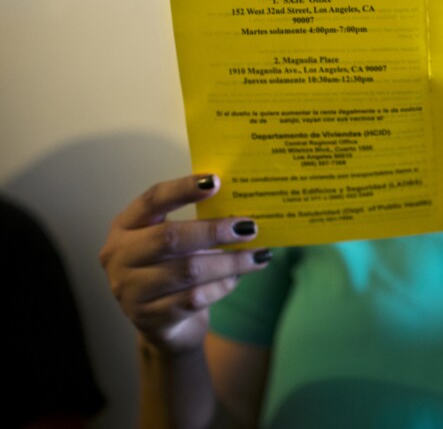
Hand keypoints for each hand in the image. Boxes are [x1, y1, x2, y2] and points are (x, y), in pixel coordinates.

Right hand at [99, 174, 270, 353]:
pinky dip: (222, 286)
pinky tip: (239, 278)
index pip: (152, 200)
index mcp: (126, 226)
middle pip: (170, 237)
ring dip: (230, 262)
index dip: (183, 189)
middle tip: (249, 227)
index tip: (216, 181)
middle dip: (214, 231)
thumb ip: (199, 222)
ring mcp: (131, 291)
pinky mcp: (150, 318)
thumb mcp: (177, 242)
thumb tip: (242, 211)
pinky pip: (195, 298)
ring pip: (188, 270)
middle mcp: (120, 257)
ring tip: (259, 255)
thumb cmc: (173, 269)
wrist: (164, 324)